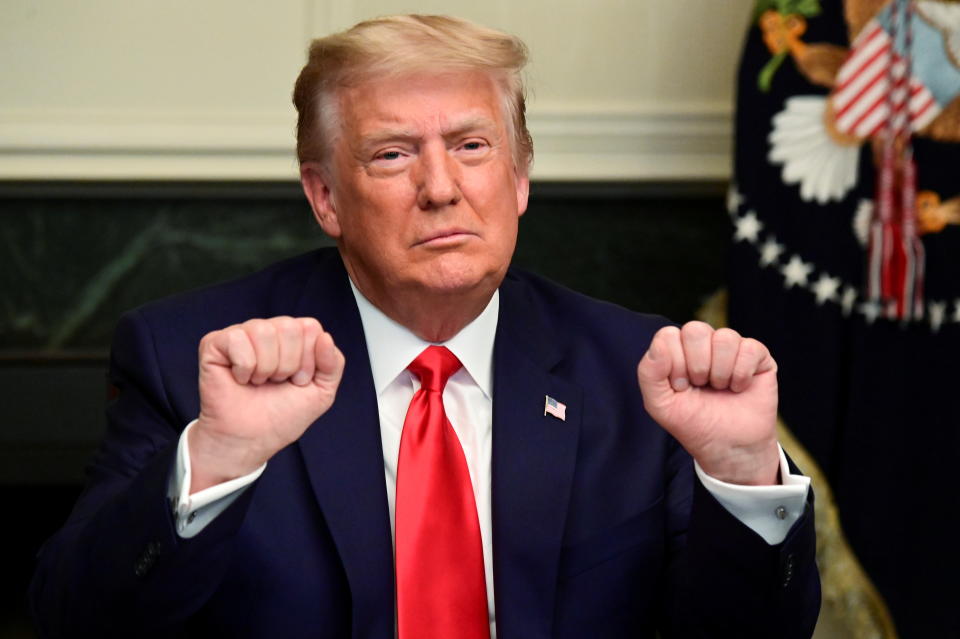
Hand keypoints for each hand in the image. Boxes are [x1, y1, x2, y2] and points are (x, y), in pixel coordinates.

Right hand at [190, 317, 344, 492]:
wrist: (251, 439)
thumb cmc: (281, 416)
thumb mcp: (321, 392)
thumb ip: (333, 363)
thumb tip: (325, 336)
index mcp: (293, 337)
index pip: (310, 327)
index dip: (308, 360)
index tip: (297, 381)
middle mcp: (267, 331)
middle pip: (289, 326)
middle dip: (288, 364)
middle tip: (276, 382)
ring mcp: (241, 334)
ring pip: (264, 331)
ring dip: (266, 367)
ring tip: (259, 382)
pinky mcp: (215, 343)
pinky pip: (237, 339)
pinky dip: (244, 367)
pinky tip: (240, 379)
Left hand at [637, 321, 779, 485]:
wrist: (728, 447)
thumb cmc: (693, 423)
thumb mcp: (660, 404)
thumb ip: (649, 373)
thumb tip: (659, 344)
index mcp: (677, 349)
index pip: (669, 335)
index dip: (674, 363)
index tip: (680, 387)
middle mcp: (703, 343)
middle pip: (695, 329)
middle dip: (697, 365)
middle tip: (700, 386)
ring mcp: (731, 347)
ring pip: (724, 337)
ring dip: (720, 372)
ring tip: (720, 388)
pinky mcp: (757, 355)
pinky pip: (749, 348)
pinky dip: (741, 375)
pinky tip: (738, 388)